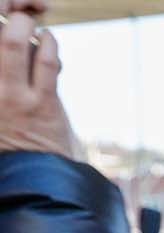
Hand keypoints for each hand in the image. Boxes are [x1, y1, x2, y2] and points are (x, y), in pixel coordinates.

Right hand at [0, 3, 72, 157]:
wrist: (32, 175)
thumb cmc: (10, 139)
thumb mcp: (0, 109)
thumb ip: (4, 78)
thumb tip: (16, 44)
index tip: (1, 20)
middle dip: (4, 18)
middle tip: (12, 13)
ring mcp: (12, 95)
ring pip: (13, 44)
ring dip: (23, 26)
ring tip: (28, 20)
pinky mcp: (42, 103)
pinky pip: (45, 63)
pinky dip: (49, 45)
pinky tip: (48, 39)